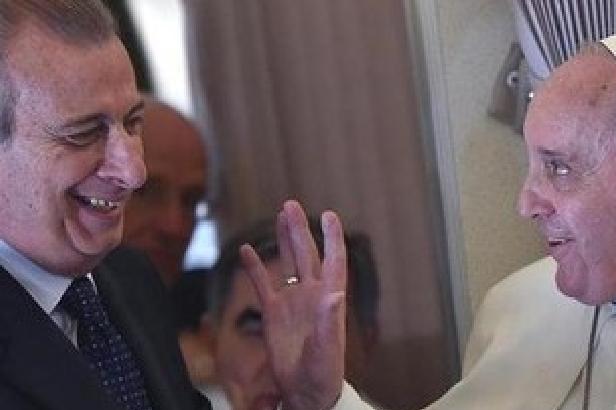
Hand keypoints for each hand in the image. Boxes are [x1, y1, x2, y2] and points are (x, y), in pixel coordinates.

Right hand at [241, 200, 346, 409]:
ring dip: (284, 239)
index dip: (332, 237)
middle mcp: (312, 294)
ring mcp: (292, 302)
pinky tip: (246, 250)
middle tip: (291, 204)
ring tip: (280, 214)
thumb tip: (336, 293)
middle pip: (307, 254)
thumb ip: (329, 321)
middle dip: (300, 229)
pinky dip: (254, 268)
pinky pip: (262, 285)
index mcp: (329, 298)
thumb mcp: (327, 348)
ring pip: (287, 263)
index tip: (329, 214)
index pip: (334, 260)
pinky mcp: (273, 313)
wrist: (305, 392)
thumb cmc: (324, 374)